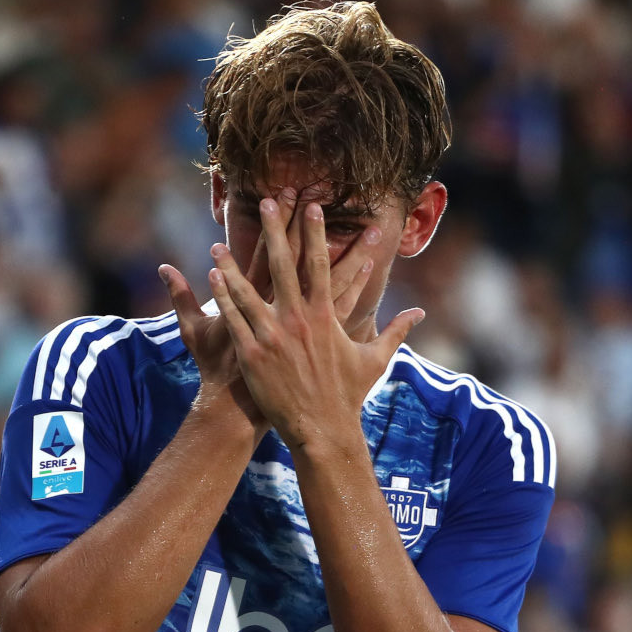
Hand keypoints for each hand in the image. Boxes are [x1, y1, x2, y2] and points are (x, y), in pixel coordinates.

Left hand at [207, 198, 423, 450]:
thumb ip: (396, 331)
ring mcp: (274, 336)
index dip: (315, 233)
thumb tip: (421, 314)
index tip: (311, 206)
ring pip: (248, 291)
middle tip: (267, 202)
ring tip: (217, 242)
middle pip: (284, 266)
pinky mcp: (254, 355)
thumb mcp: (375, 360)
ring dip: (232, 264)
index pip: (321, 264)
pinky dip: (223, 297)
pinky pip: (234, 319)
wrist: (322, 429)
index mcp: (326, 316)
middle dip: (275, 231)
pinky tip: (210, 277)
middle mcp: (299, 320)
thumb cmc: (348, 395)